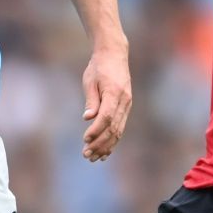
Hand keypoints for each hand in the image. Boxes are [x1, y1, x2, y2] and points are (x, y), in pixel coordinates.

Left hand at [80, 45, 132, 161]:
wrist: (114, 55)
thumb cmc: (99, 67)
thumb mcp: (90, 81)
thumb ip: (91, 100)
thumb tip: (88, 118)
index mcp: (114, 93)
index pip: (107, 117)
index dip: (96, 130)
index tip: (85, 139)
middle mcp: (124, 101)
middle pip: (113, 128)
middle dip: (100, 144)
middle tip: (86, 155)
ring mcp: (127, 105)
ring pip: (118, 131)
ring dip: (106, 146)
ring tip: (93, 157)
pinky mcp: (126, 107)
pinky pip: (120, 127)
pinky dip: (113, 141)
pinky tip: (105, 152)